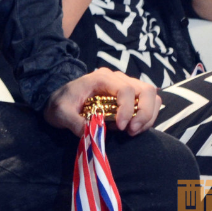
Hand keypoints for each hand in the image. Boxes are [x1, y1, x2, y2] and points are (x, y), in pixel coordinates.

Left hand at [44, 68, 162, 137]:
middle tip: (131, 131)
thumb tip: (89, 132)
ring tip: (133, 131)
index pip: (125, 89)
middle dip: (144, 113)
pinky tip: (132, 129)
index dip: (127, 109)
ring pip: (151, 96)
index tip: (120, 127)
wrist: (60, 100)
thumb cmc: (61, 103)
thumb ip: (72, 121)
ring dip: (148, 116)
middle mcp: (117, 79)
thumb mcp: (60, 112)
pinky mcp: (129, 97)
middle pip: (146, 90)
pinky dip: (147, 118)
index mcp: (101, 78)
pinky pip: (149, 104)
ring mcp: (125, 86)